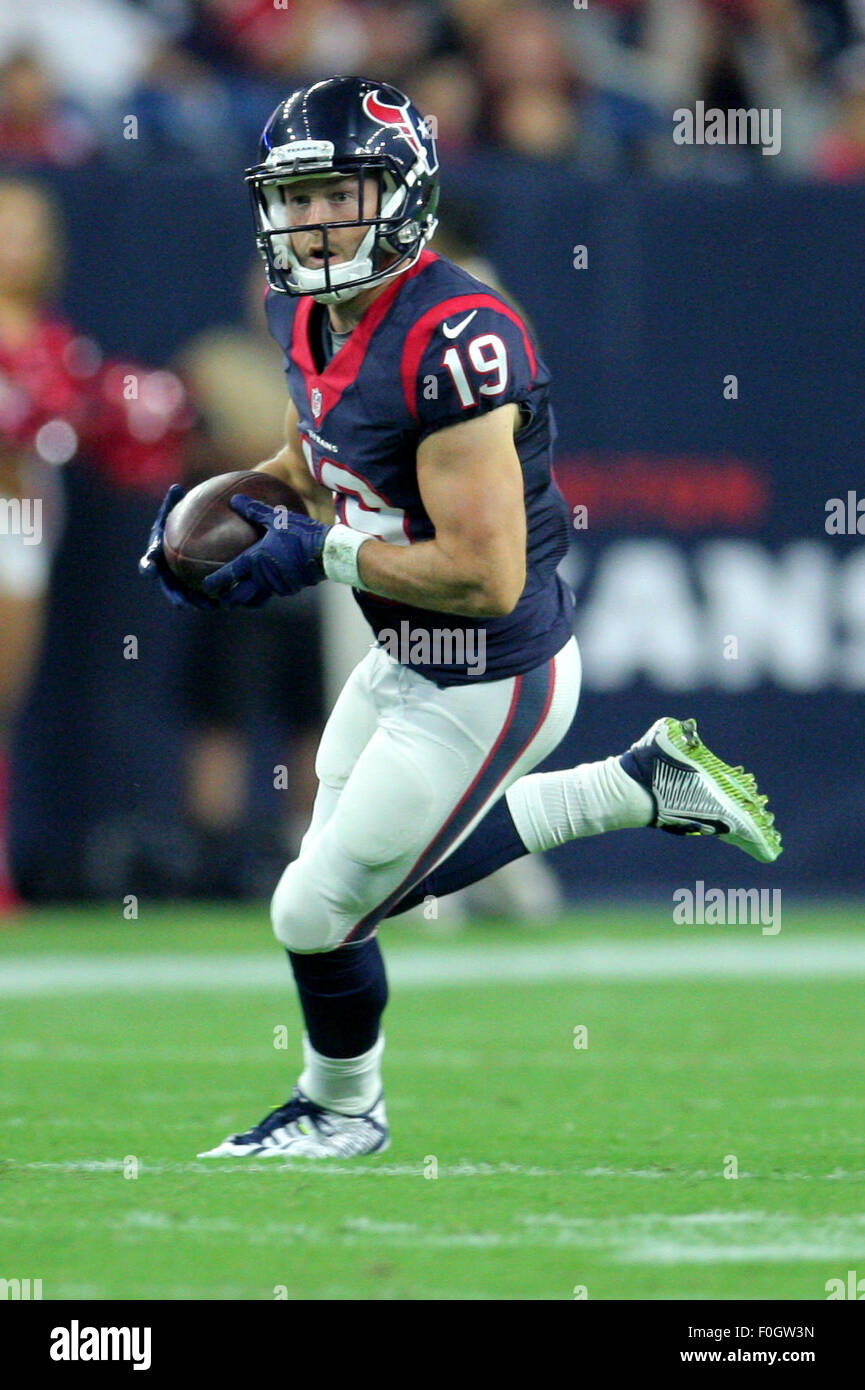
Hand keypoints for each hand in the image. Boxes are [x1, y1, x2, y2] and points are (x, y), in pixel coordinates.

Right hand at [139, 483, 220, 610]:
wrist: (187, 534)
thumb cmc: (178, 521)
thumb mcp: (174, 510)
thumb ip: (173, 503)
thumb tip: (176, 487)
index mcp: (155, 556)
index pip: (148, 564)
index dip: (148, 567)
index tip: (151, 568)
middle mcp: (164, 573)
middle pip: (168, 588)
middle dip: (175, 596)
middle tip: (182, 602)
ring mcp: (178, 583)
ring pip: (186, 597)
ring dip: (196, 603)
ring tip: (210, 606)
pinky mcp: (192, 588)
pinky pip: (202, 596)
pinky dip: (211, 599)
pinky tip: (226, 601)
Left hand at [201, 495, 329, 606]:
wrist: (326, 552)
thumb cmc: (300, 533)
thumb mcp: (276, 519)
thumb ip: (254, 511)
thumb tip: (235, 499)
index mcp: (256, 560)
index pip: (229, 575)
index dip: (215, 582)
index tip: (205, 586)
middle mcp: (264, 577)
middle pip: (240, 596)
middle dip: (229, 600)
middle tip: (221, 600)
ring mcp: (278, 586)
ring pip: (257, 598)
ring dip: (248, 599)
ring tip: (242, 597)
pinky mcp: (290, 589)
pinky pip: (275, 592)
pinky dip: (267, 591)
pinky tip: (268, 584)